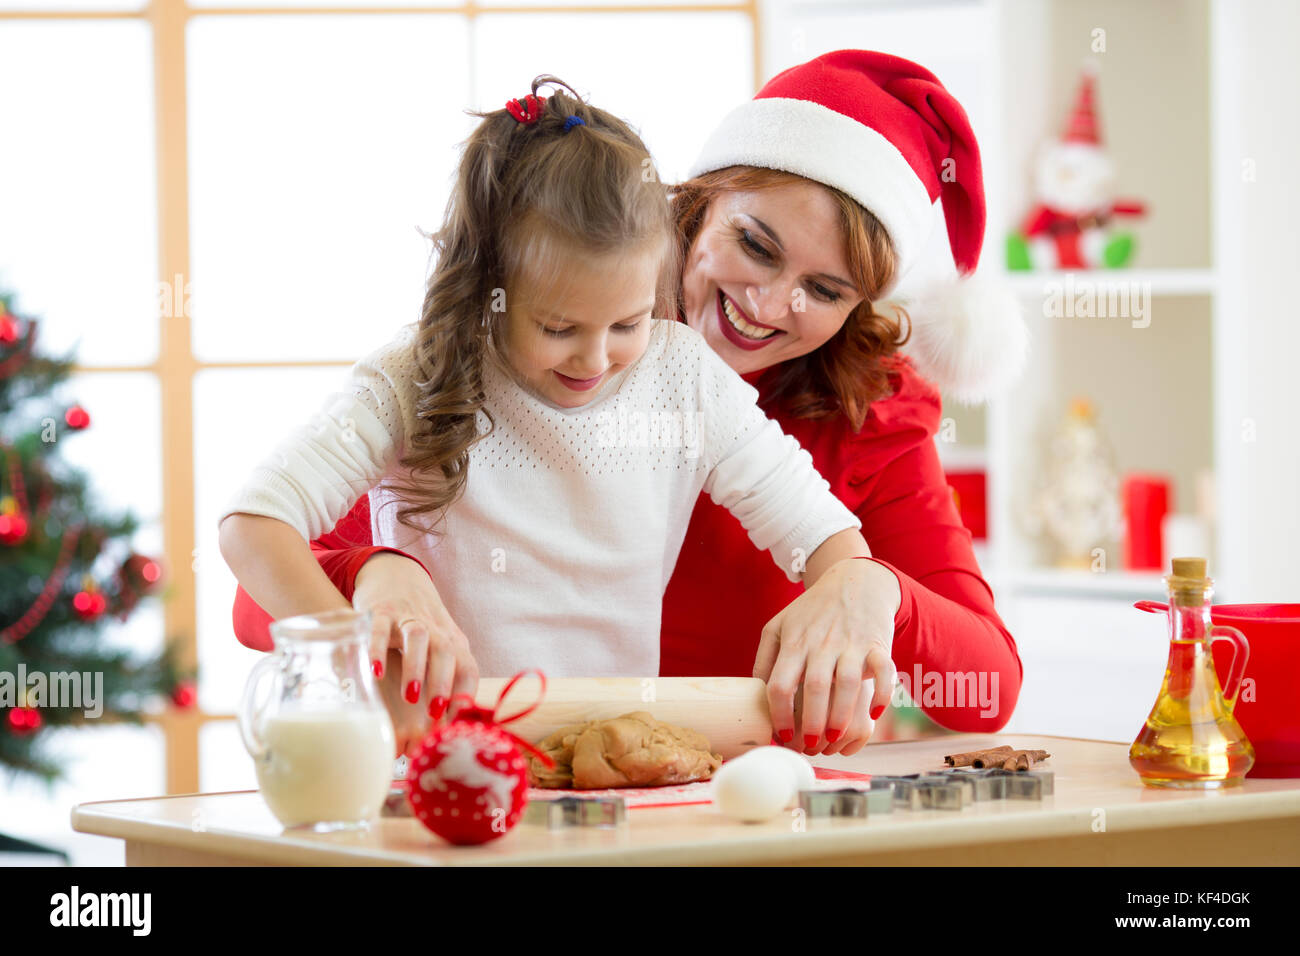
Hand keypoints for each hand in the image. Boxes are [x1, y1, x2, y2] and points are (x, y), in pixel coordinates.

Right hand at [352, 552, 478, 757]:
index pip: (468, 666)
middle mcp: (434, 628)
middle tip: (433, 712)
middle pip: (446, 651)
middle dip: (442, 682)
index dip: (465, 694)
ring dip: (416, 666)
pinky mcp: (380, 611)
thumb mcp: (436, 651)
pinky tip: (375, 672)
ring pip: (418, 636)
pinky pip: (380, 628)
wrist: (396, 578)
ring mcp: (407, 616)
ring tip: (410, 696)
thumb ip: (441, 684)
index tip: (458, 722)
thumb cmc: (417, 631)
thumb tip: (442, 732)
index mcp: (452, 642)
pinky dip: (378, 648)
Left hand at [753, 557, 898, 755]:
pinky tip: (875, 714)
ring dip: (841, 715)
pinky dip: (882, 694)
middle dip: (810, 722)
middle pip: (814, 688)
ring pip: (847, 684)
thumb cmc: (811, 611)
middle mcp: (821, 644)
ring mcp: (851, 644)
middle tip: (808, 745)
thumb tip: (756, 696)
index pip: (779, 684)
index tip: (782, 735)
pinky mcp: (878, 645)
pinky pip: (884, 671)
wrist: (854, 581)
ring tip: (834, 738)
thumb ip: (764, 660)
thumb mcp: (779, 626)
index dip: (778, 714)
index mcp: (794, 642)